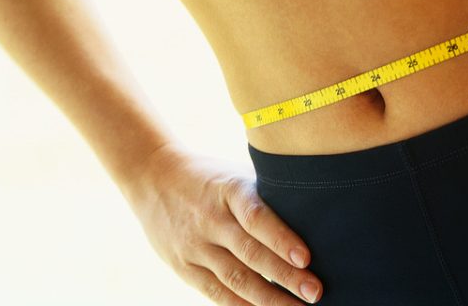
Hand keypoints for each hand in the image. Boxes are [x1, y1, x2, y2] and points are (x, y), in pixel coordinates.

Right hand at [123, 142, 322, 304]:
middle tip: (315, 291)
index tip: (306, 257)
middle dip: (285, 276)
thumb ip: (262, 196)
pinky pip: (216, 293)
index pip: (255, 216)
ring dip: (269, 299)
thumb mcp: (233, 174)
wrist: (152, 176)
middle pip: (250, 253)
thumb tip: (307, 215)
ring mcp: (195, 245)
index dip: (281, 237)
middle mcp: (211, 219)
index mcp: (227, 189)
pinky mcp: (184, 267)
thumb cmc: (209, 176)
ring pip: (235, 279)